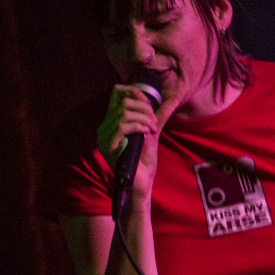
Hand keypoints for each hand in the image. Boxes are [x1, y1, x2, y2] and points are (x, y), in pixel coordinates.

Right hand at [97, 84, 165, 199]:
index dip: (133, 91)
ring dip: (144, 118)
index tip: (148, 102)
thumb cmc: (144, 161)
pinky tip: (146, 133)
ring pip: (124, 112)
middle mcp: (105, 127)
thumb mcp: (151, 133)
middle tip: (154, 122)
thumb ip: (157, 117)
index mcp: (112, 122)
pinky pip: (122, 126)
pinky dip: (138, 126)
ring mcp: (105, 137)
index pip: (116, 93)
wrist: (141, 183)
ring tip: (151, 129)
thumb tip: (169, 101)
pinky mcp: (108, 146)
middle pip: (123, 101)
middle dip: (144, 108)